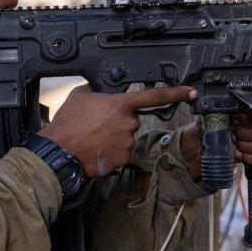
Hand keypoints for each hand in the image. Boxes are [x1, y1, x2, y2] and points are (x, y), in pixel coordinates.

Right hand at [40, 85, 196, 176]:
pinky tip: (96, 149)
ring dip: (113, 137)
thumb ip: (96, 91)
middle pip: (131, 120)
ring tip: (93, 138)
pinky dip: (111, 152)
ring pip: (126, 137)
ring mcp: (127, 142)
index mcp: (120, 105)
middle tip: (97, 125)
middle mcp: (128, 123)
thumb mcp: (79, 96)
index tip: (191, 92)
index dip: (176, 93)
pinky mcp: (123, 159)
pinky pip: (121, 152)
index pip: (154, 96)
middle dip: (118, 122)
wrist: (60, 152)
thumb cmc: (68, 124)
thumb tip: (98, 91)